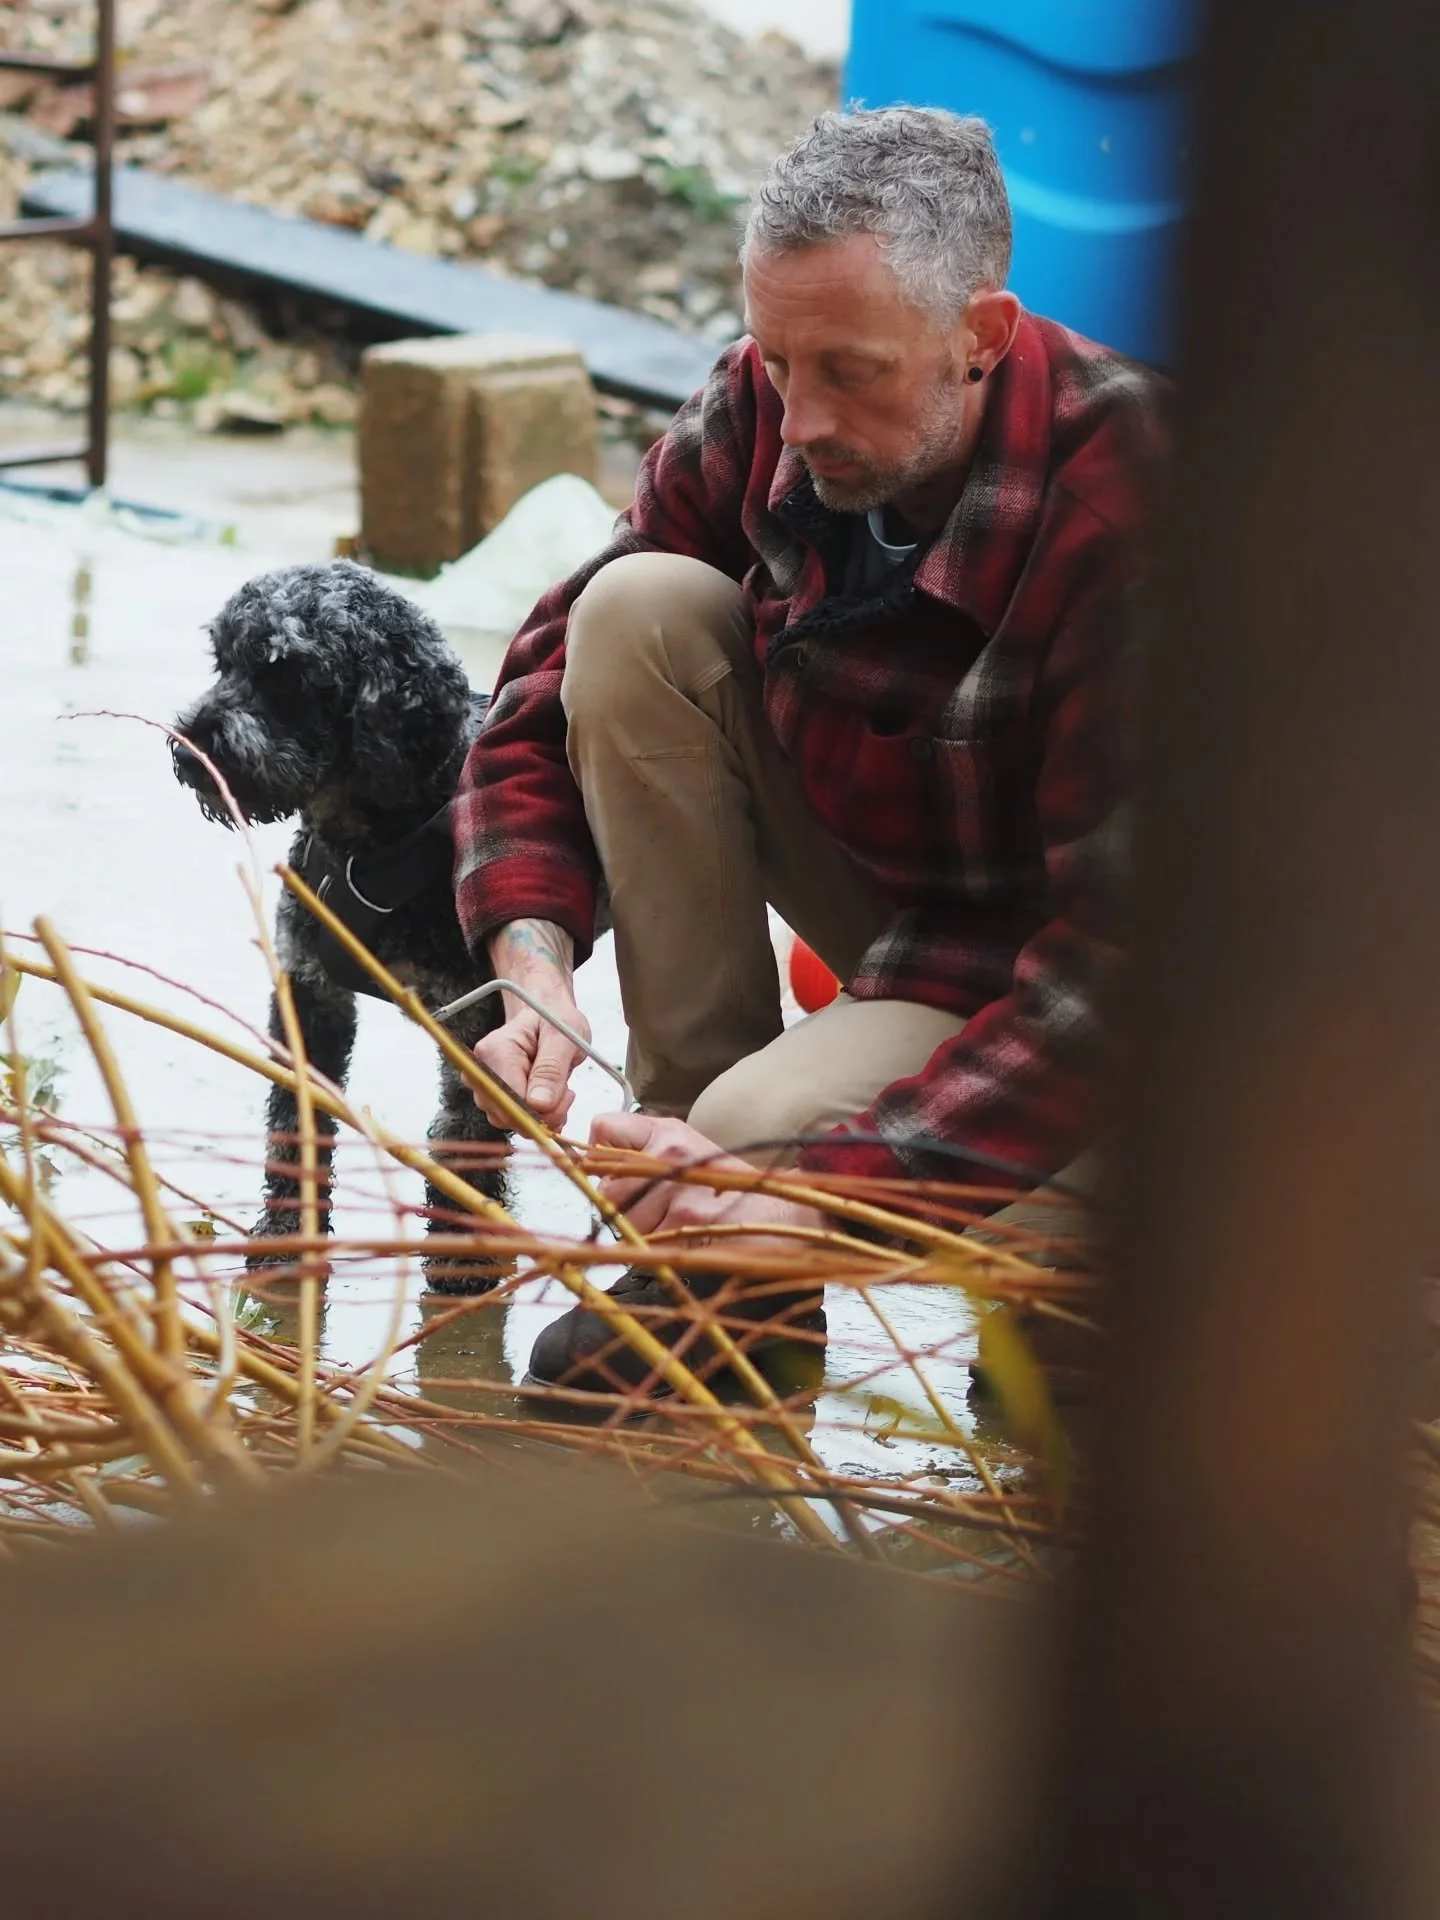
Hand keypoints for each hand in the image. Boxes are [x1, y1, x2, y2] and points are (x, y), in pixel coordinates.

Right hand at [474, 919, 588, 1128]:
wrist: (545, 1014)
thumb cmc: (554, 1019)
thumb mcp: (563, 1038)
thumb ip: (551, 1070)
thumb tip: (539, 1105)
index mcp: (495, 1051)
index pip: (510, 1099)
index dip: (540, 1110)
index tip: (567, 1097)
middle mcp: (481, 1071)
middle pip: (507, 1115)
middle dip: (543, 1114)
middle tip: (568, 1092)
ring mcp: (484, 1086)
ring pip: (510, 1122)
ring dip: (541, 1116)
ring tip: (560, 1089)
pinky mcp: (492, 1097)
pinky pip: (512, 1121)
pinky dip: (536, 1118)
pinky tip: (551, 1098)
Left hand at [588, 1111, 822, 1244]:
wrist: (778, 1214)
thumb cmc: (729, 1187)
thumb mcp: (689, 1151)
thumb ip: (644, 1153)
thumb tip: (590, 1167)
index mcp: (667, 1132)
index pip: (603, 1129)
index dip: (598, 1155)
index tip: (609, 1171)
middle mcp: (669, 1153)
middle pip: (605, 1189)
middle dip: (620, 1209)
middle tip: (651, 1212)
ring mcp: (676, 1188)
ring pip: (623, 1223)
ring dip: (640, 1234)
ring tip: (673, 1225)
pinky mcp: (684, 1222)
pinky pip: (646, 1244)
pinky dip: (657, 1250)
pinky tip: (684, 1239)